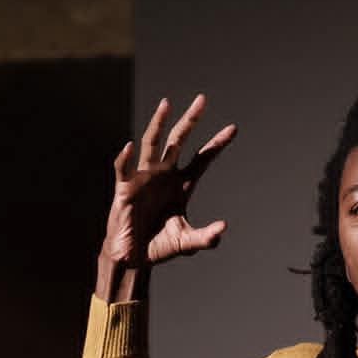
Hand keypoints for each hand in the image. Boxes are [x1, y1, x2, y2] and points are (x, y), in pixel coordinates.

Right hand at [102, 94, 235, 266]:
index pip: (203, 159)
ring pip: (152, 144)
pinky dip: (126, 158)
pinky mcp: (124, 188)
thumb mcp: (188, 243)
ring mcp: (144, 178)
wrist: (134, 258)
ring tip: (167, 103)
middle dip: (190, 120)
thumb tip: (223, 228)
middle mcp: (164, 175)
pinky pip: (124, 169)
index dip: (217, 144)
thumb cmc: (160, 247)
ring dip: (158, 123)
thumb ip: (207, 238)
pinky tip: (131, 146)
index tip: (234, 128)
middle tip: (203, 99)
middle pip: (178, 141)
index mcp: (181, 184)